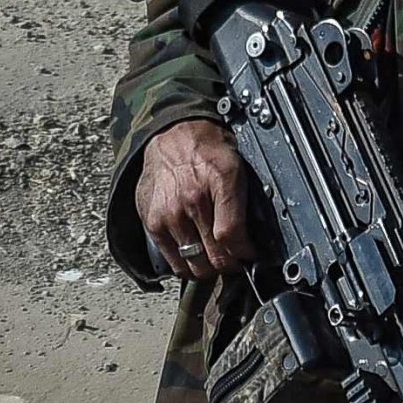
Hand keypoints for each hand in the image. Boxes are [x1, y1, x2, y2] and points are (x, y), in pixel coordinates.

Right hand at [135, 119, 254, 279]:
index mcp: (218, 184)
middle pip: (213, 258)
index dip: (244, 254)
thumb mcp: (237, 170)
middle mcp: (190, 202)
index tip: (248, 255)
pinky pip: (171, 260)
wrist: (173, 135)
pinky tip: (194, 254)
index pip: (231, 238)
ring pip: (192, 266)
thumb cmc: (207, 151)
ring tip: (214, 258)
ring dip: (207, 267)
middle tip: (233, 259)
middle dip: (229, 264)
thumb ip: (244, 207)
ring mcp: (167, 215)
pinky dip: (185, 263)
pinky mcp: (151, 222)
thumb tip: (251, 242)